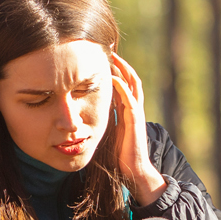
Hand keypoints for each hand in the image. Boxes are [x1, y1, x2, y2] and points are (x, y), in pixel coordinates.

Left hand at [109, 52, 167, 206]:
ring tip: (112, 56)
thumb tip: (84, 116)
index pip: (121, 84)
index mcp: (126, 110)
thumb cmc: (119, 156)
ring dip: (122, 69)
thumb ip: (101, 121)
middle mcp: (133, 108)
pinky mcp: (135, 120)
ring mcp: (136, 113)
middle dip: (119, 63)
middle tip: (108, 49)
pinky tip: (113, 77)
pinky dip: (121, 86)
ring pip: (132, 83)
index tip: (102, 58)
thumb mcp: (107, 132)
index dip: (114, 70)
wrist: (133, 171)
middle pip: (129, 78)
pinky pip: (129, 98)